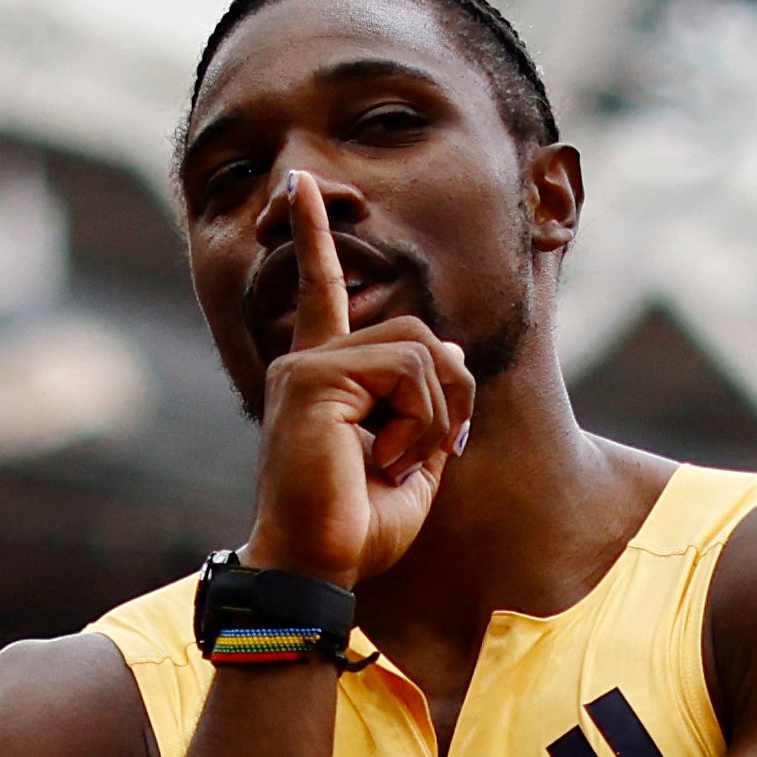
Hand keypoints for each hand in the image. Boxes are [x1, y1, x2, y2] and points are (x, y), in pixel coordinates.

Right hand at [236, 166, 470, 586]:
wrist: (317, 568)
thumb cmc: (357, 527)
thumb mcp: (414, 458)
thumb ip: (432, 401)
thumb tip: (453, 350)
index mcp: (323, 376)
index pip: (324, 293)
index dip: (315, 238)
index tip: (302, 187)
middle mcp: (308, 362)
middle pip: (419, 334)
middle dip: (451, 395)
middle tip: (438, 451)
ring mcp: (307, 367)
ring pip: (422, 351)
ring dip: (435, 415)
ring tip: (401, 461)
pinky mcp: (315, 380)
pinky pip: (408, 372)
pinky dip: (420, 421)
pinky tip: (388, 458)